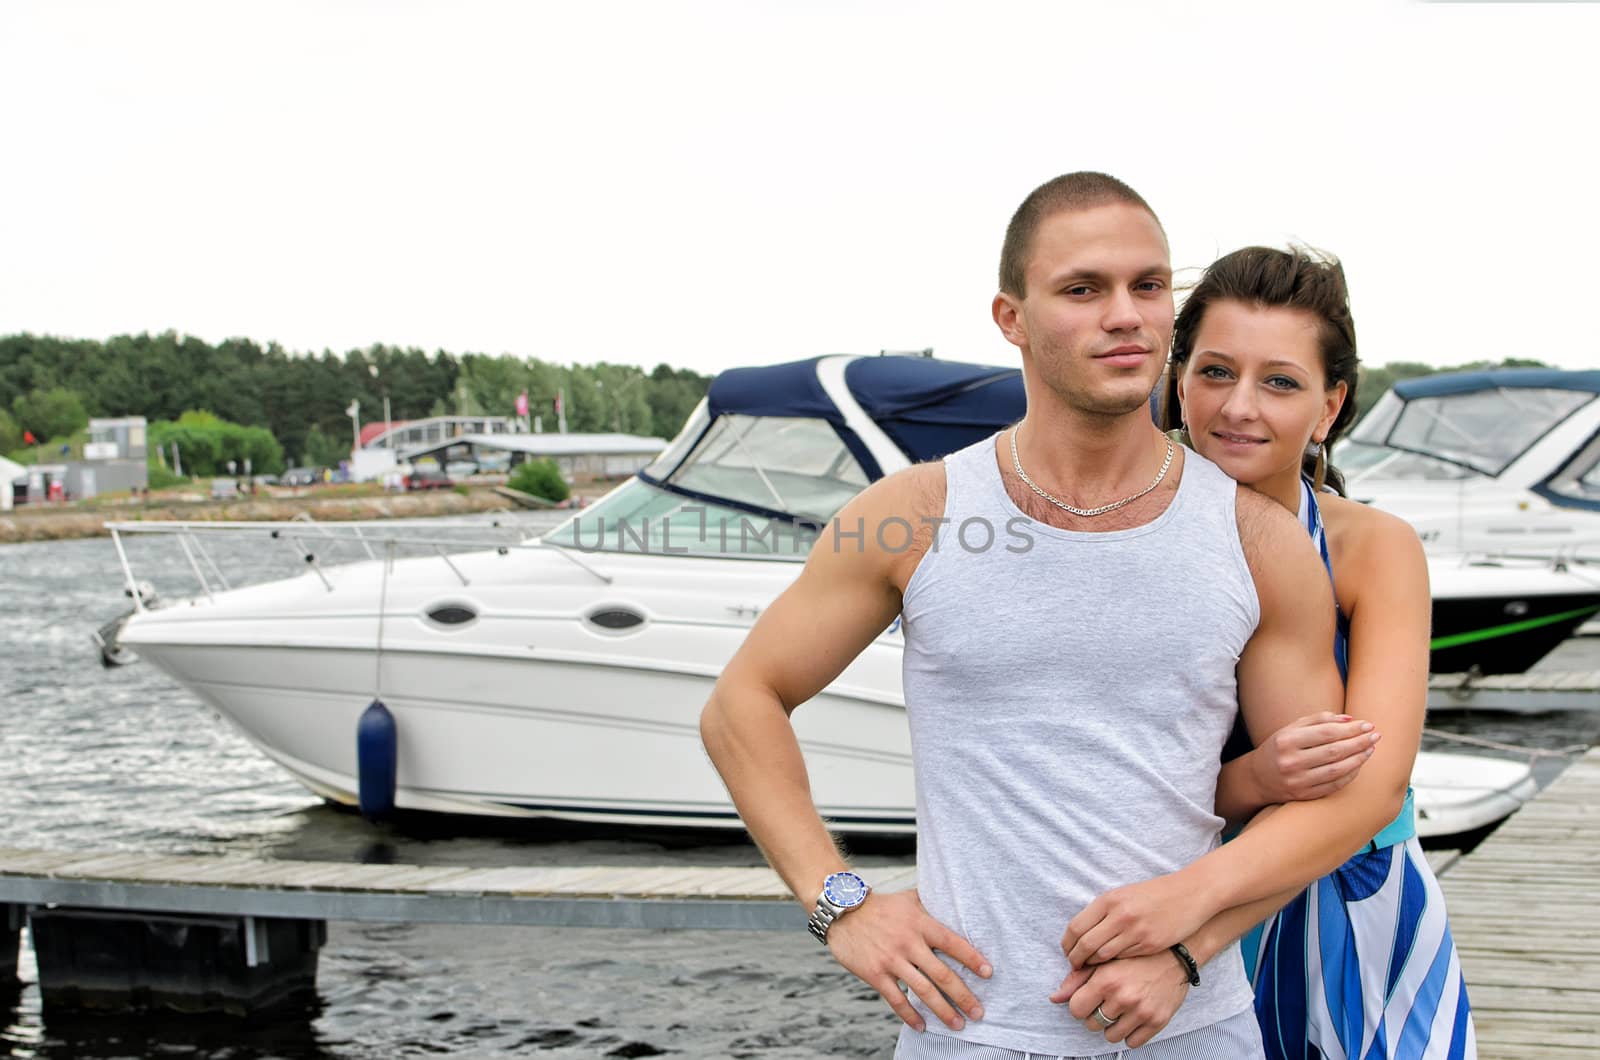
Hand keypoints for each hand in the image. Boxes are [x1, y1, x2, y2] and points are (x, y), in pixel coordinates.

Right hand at [826, 888, 991, 1032]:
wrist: (842, 912)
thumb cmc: (880, 905)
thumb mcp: (908, 899)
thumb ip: (930, 902)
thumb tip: (955, 899)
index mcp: (920, 923)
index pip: (952, 943)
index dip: (971, 958)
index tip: (988, 973)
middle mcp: (908, 943)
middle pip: (942, 974)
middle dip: (963, 996)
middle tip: (979, 1012)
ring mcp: (891, 960)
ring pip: (923, 991)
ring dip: (943, 1011)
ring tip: (958, 1024)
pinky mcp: (875, 974)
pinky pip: (896, 999)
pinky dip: (910, 1015)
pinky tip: (922, 1026)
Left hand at [1050, 951, 1190, 1048]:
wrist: (1174, 957)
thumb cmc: (1135, 957)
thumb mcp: (1104, 962)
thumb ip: (1077, 979)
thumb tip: (1054, 998)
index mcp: (1106, 980)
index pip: (1075, 1009)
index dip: (1080, 1004)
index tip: (1088, 998)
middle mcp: (1123, 997)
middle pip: (1091, 1024)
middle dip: (1095, 1015)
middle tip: (1107, 1001)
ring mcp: (1141, 1011)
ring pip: (1110, 1036)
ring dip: (1111, 1026)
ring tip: (1120, 1009)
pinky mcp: (1157, 1022)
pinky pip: (1132, 1042)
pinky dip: (1129, 1034)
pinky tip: (1132, 1017)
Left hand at [1062, 873, 1208, 966]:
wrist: (1189, 895)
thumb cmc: (1153, 895)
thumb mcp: (1123, 895)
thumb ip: (1102, 911)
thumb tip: (1079, 934)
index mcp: (1109, 899)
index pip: (1076, 928)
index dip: (1068, 944)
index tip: (1068, 952)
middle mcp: (1119, 915)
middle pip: (1085, 944)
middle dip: (1075, 959)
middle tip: (1075, 966)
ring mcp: (1134, 931)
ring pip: (1102, 955)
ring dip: (1092, 964)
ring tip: (1090, 967)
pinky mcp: (1149, 944)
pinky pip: (1122, 958)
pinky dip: (1112, 964)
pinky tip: (1111, 965)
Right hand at [1251, 712, 1378, 802]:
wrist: (1258, 778)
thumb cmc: (1280, 747)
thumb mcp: (1291, 728)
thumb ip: (1318, 719)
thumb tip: (1350, 719)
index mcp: (1286, 740)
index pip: (1326, 732)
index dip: (1350, 729)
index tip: (1367, 724)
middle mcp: (1291, 761)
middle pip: (1335, 751)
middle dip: (1359, 742)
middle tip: (1376, 735)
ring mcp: (1297, 781)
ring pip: (1337, 769)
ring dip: (1359, 758)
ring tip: (1371, 748)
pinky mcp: (1304, 795)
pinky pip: (1334, 785)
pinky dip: (1350, 774)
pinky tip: (1359, 765)